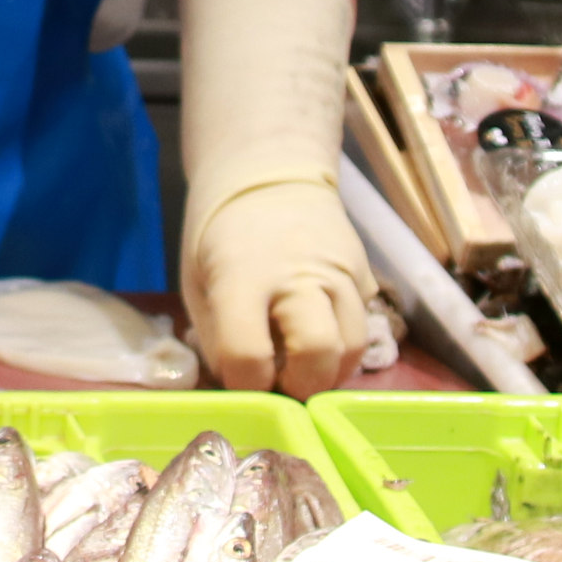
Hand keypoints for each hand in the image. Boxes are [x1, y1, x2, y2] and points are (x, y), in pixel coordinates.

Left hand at [185, 175, 374, 396]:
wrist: (267, 172)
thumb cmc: (219, 234)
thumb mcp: (197, 283)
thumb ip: (218, 340)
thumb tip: (245, 389)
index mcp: (244, 275)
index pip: (249, 354)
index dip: (247, 382)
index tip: (244, 380)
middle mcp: (300, 273)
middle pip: (319, 352)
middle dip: (302, 386)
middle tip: (283, 385)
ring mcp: (340, 272)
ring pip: (353, 348)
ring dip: (328, 372)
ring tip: (302, 368)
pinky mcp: (364, 273)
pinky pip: (362, 327)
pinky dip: (342, 349)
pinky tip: (317, 343)